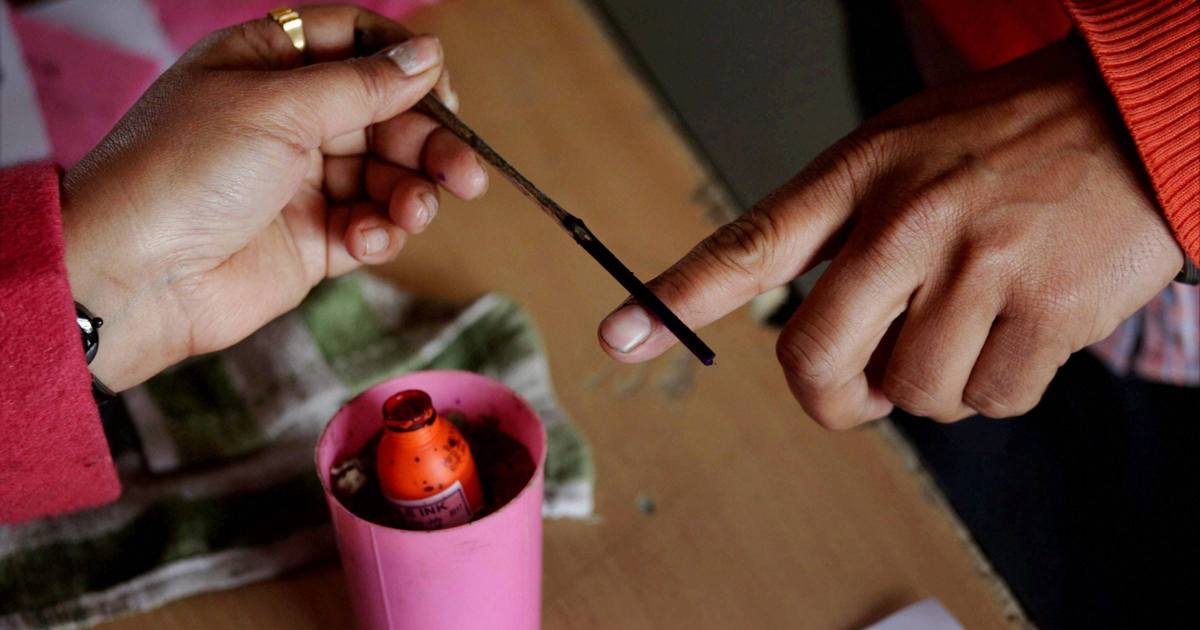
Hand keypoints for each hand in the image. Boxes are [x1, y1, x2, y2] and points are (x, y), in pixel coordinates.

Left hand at [61, 6, 486, 391]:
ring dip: (412, 193)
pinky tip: (364, 241)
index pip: (355, 44)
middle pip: (385, 115)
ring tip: (414, 213)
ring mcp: (300, 181)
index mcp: (267, 65)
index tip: (445, 92)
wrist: (133, 277)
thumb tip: (428, 56)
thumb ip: (362, 86)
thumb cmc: (183, 172)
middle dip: (427, 143)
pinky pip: (368, 226)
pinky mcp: (311, 240)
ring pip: (386, 175)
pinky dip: (379, 233)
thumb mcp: (278, 108)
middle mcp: (288, 119)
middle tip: (465, 173)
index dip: (405, 64)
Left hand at [597, 40, 1183, 426]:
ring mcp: (978, 265)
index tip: (620, 334)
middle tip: (857, 393)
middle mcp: (908, 221)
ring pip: (914, 392)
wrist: (1137, 115)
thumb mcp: (906, 148)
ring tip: (974, 321)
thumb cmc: (1010, 137)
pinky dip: (1002, 386)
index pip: (750, 243)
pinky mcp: (1045, 309)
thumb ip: (847, 229)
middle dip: (830, 398)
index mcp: (861, 175)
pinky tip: (1024, 326)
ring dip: (937, 384)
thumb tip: (805, 334)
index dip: (677, 295)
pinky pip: (992, 399)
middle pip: (816, 357)